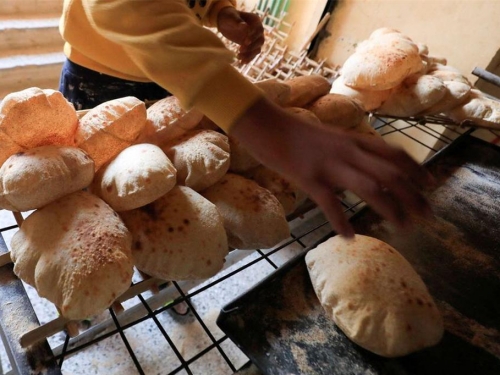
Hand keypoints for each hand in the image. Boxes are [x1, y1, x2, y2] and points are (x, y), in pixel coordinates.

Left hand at [217, 7, 264, 62]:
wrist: (225, 22)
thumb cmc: (228, 17)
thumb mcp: (231, 18)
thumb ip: (238, 22)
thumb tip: (246, 27)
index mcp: (255, 20)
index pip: (259, 30)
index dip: (253, 37)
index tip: (245, 42)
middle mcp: (258, 30)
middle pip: (260, 41)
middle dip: (251, 47)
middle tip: (240, 49)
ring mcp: (255, 38)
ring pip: (257, 49)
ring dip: (249, 54)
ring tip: (238, 57)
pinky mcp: (250, 46)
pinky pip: (252, 54)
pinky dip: (248, 58)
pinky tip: (241, 62)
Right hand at [231, 98, 432, 236]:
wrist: (266, 125)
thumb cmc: (296, 133)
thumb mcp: (331, 137)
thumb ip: (350, 150)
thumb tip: (365, 166)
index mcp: (354, 140)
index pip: (394, 153)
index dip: (417, 169)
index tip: (431, 185)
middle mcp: (348, 151)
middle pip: (391, 173)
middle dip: (413, 195)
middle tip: (427, 216)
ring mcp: (329, 165)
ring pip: (370, 187)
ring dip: (390, 208)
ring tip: (402, 228)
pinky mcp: (309, 178)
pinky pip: (330, 203)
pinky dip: (341, 221)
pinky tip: (349, 237)